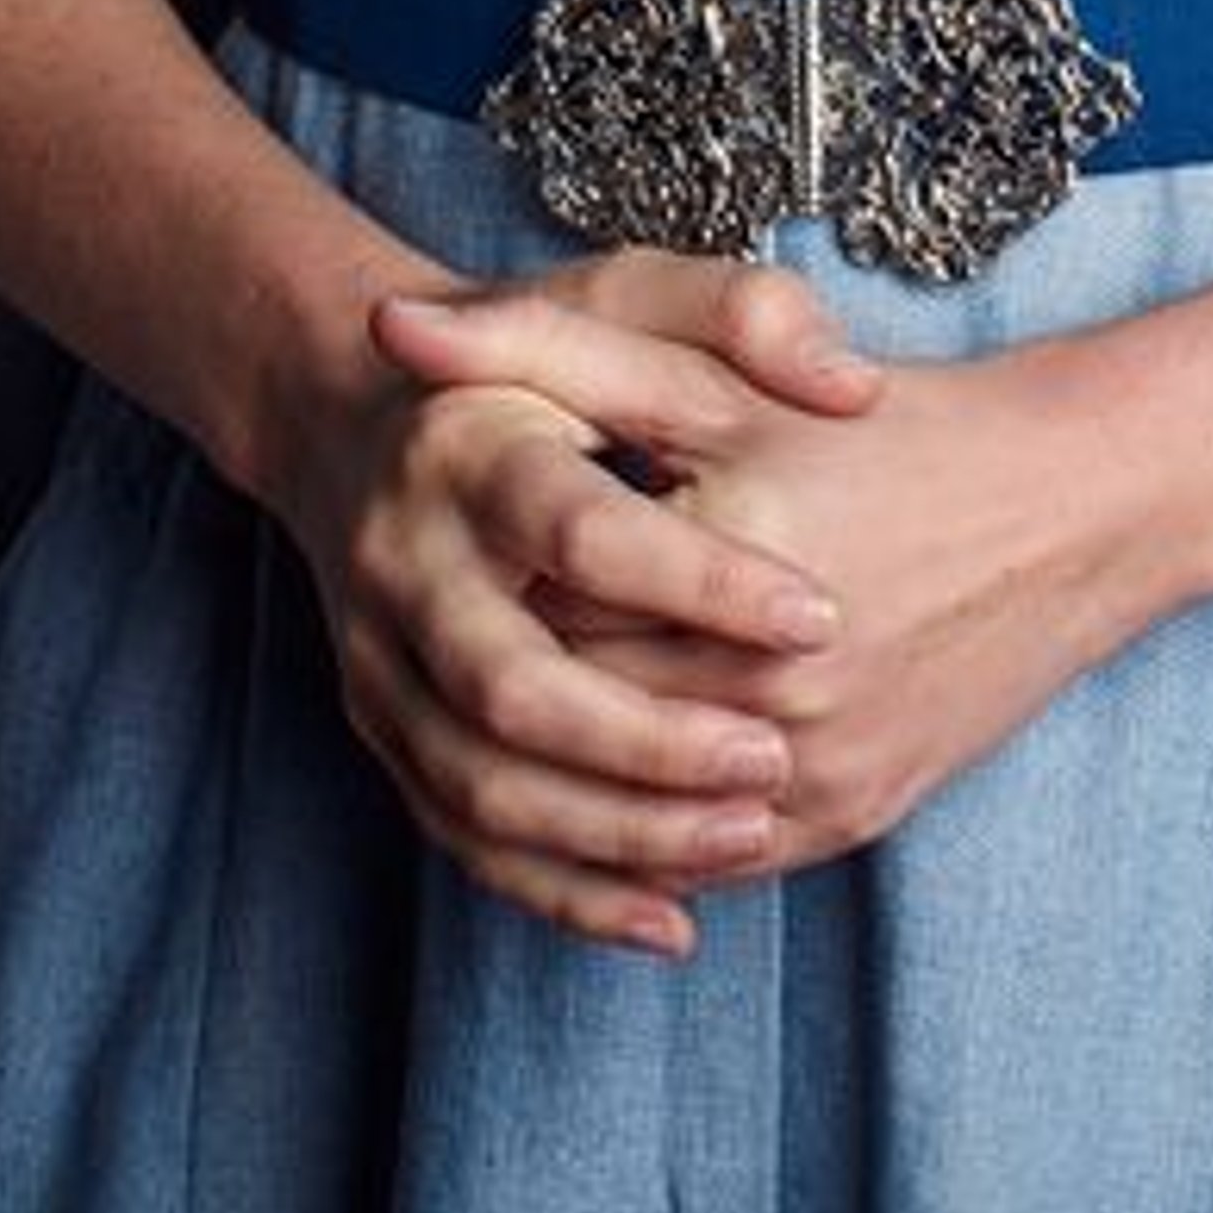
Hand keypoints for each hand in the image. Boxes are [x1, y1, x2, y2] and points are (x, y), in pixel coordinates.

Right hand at [269, 248, 883, 958]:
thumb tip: (848, 383)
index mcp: (467, 445)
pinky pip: (467, 841)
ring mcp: (381, 663)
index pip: (583, 531)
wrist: (363, 418)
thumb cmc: (538, 358)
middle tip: (779, 756)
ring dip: (615, 832)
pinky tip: (672, 916)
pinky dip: (566, 892)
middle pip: (512, 685)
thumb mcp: (634, 296)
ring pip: (483, 787)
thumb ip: (741, 313)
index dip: (701, 581)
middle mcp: (405, 563)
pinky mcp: (387, 734)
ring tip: (750, 835)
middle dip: (650, 741)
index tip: (820, 616)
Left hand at [381, 293, 1163, 890]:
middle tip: (462, 652)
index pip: (541, 610)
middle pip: (579, 715)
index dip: (485, 585)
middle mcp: (775, 680)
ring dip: (566, 781)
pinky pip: (714, 856)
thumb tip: (392, 328)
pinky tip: (607, 795)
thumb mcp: (720, 368)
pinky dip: (649, 839)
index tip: (455, 561)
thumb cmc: (889, 422)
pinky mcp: (855, 814)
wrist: (1075, 504)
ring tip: (520, 727)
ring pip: (634, 808)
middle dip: (512, 689)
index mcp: (731, 560)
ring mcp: (819, 762)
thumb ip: (552, 346)